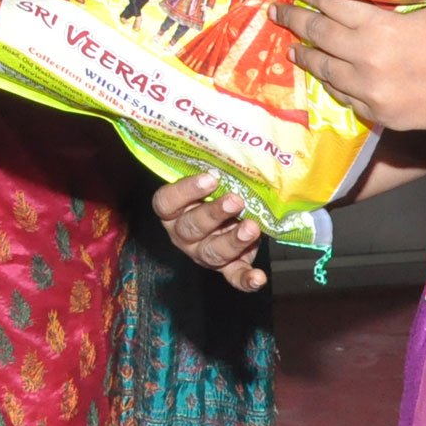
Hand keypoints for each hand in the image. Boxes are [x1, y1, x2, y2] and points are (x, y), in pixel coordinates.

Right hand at [155, 170, 267, 292]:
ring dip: (233, 241)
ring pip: (212, 252)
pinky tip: (258, 277)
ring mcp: (203, 254)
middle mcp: (183, 235)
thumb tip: (229, 145)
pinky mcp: (227, 269)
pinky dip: (246, 280)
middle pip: (191, 228)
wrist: (233, 215)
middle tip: (236, 201)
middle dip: (214, 214)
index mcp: (172, 211)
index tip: (211, 178)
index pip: (166, 203)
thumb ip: (212, 170)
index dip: (186, 191)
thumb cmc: (217, 191)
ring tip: (252, 228)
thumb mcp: (209, 180)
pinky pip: (233, 277)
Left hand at [282, 0, 425, 133]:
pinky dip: (333, 82)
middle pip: (316, 33)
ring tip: (293, 47)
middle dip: (292, 20)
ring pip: (323, 69)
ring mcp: (370, 89)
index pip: (326, 1)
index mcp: (378, 21)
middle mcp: (367, 55)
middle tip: (277, 11)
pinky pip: (344, 96)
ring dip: (305, 55)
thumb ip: (384, 1)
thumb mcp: (423, 5)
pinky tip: (327, 75)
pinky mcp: (379, 114)